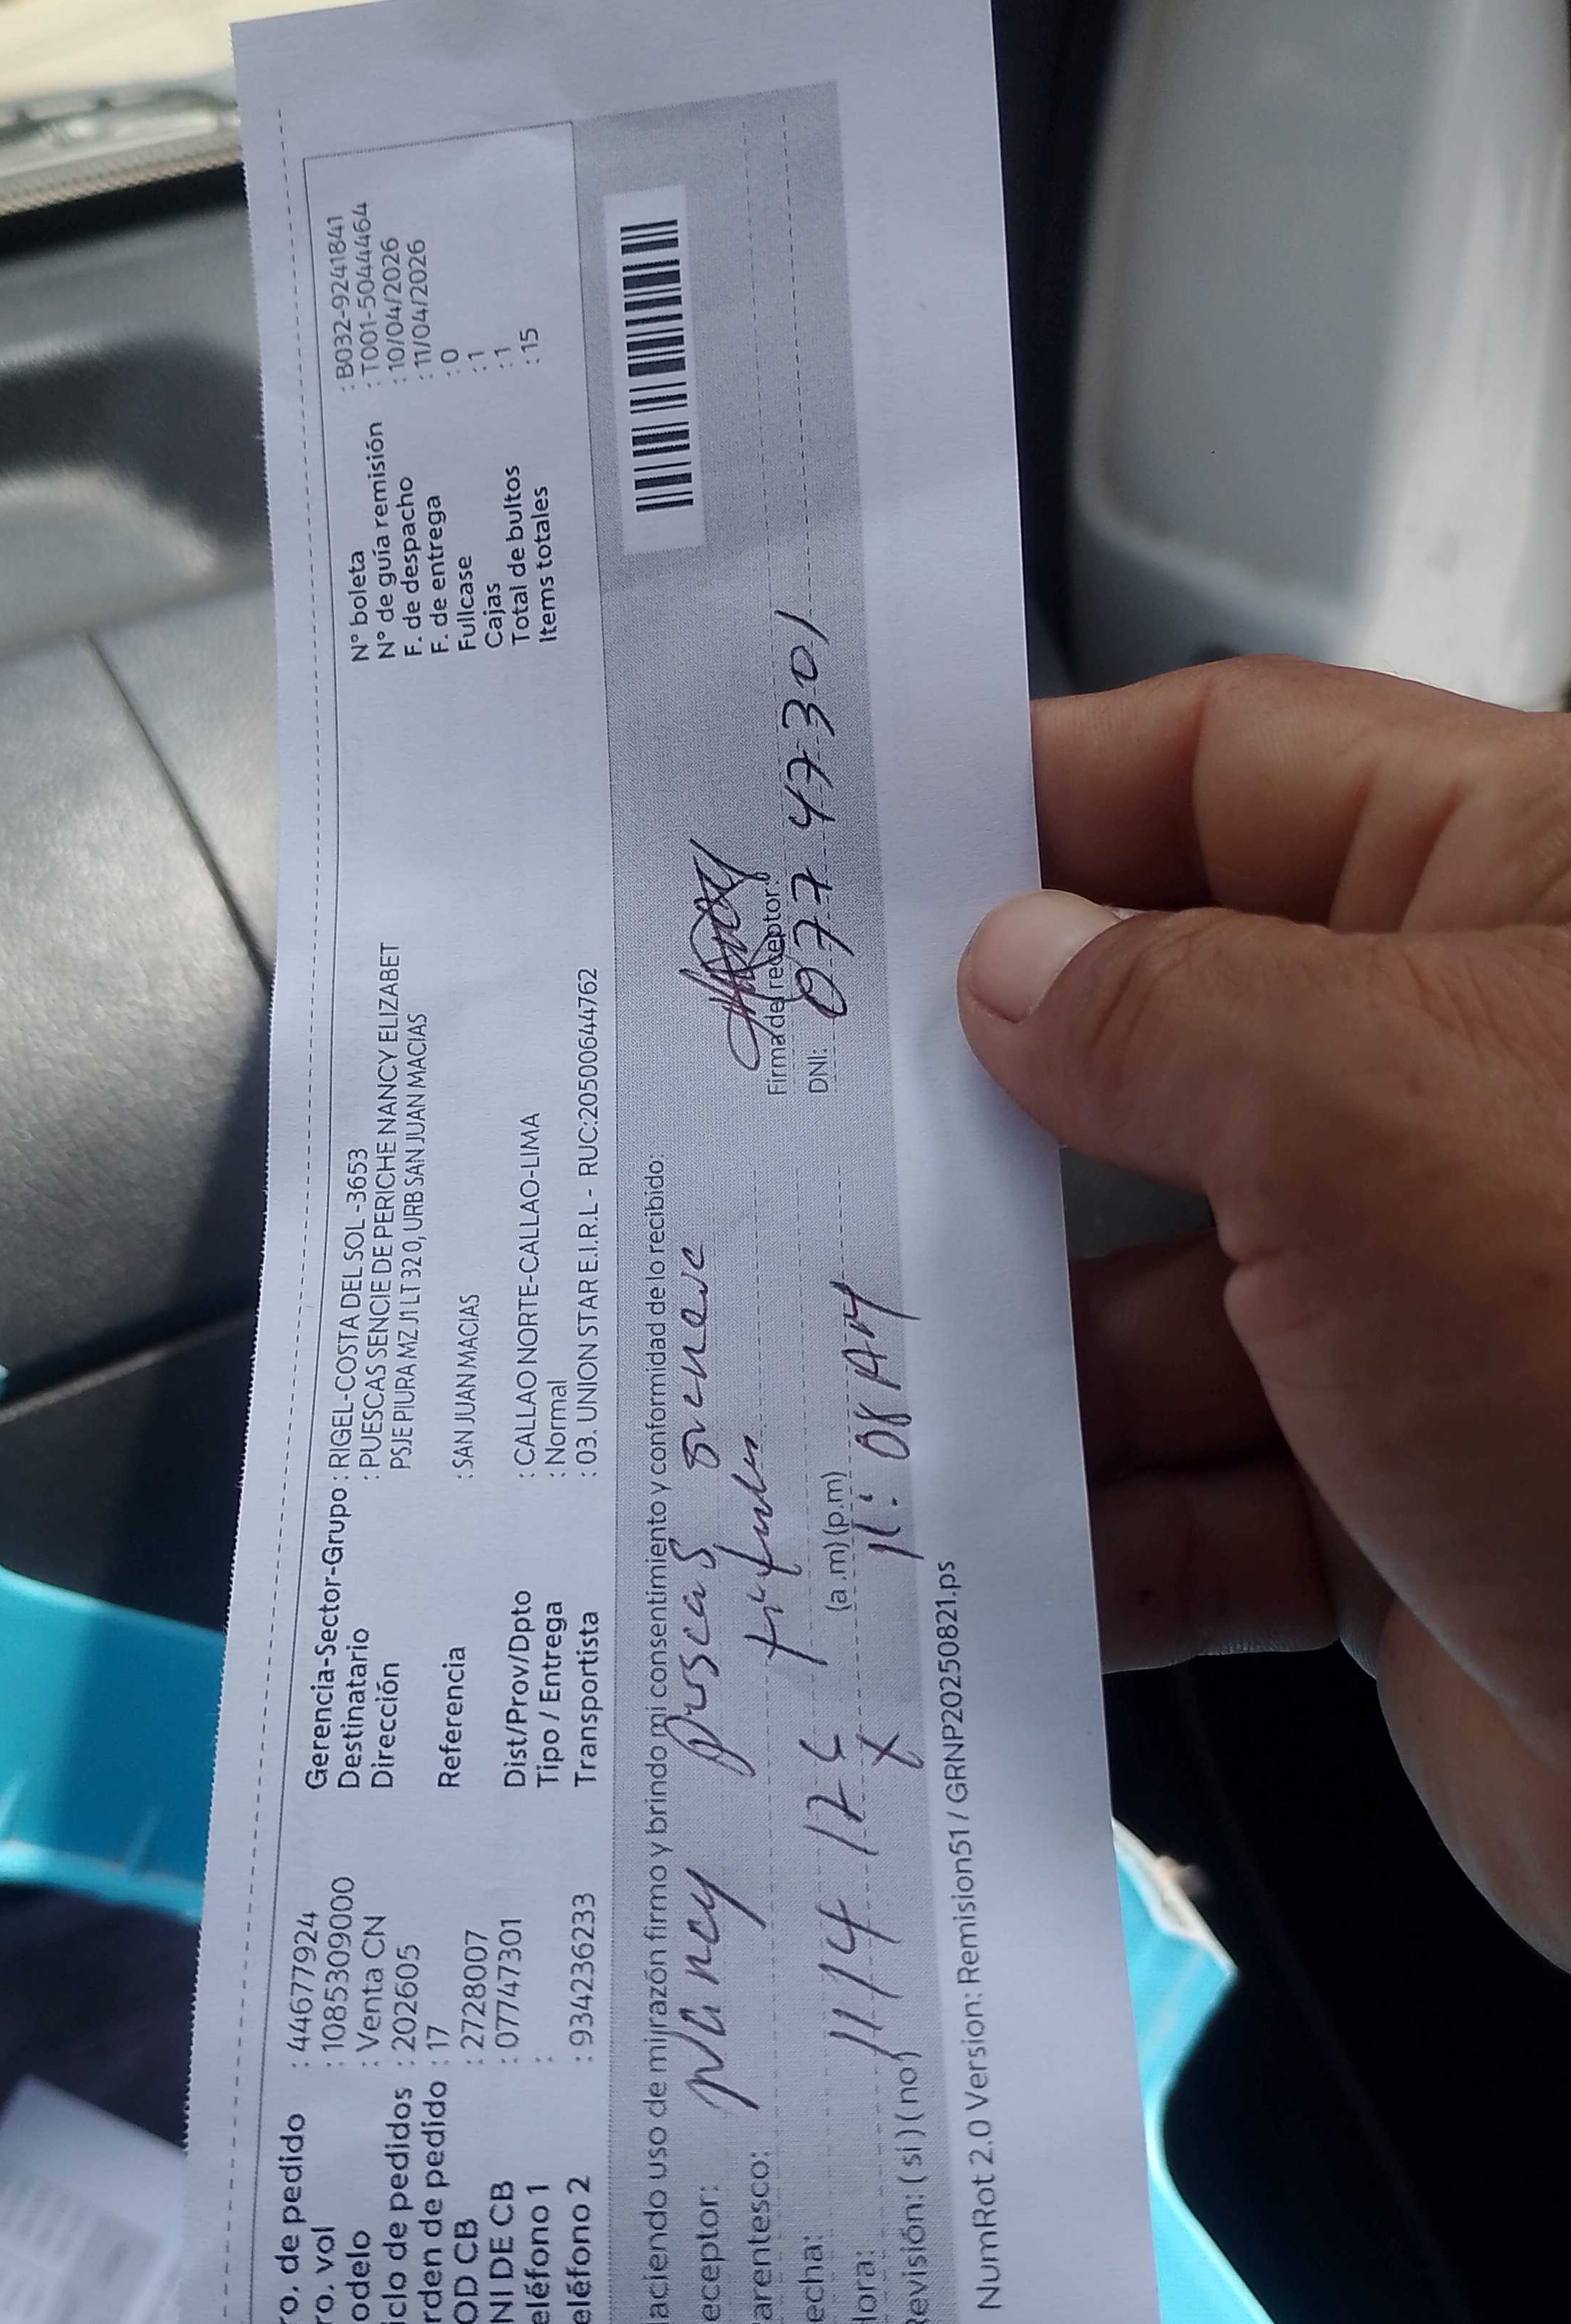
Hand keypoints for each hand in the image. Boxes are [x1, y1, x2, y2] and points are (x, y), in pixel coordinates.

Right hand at [958, 658, 1570, 1968]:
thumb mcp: (1372, 1112)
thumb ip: (1160, 1008)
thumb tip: (1017, 964)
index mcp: (1528, 900)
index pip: (1242, 771)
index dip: (1043, 804)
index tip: (859, 867)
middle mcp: (1482, 1098)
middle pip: (1172, 1053)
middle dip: (999, 1125)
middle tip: (822, 1153)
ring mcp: (1446, 1319)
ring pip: (1163, 1305)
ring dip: (1030, 1365)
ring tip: (893, 1386)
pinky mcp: (1412, 1516)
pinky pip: (1200, 1506)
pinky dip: (1098, 1536)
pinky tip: (1003, 1552)